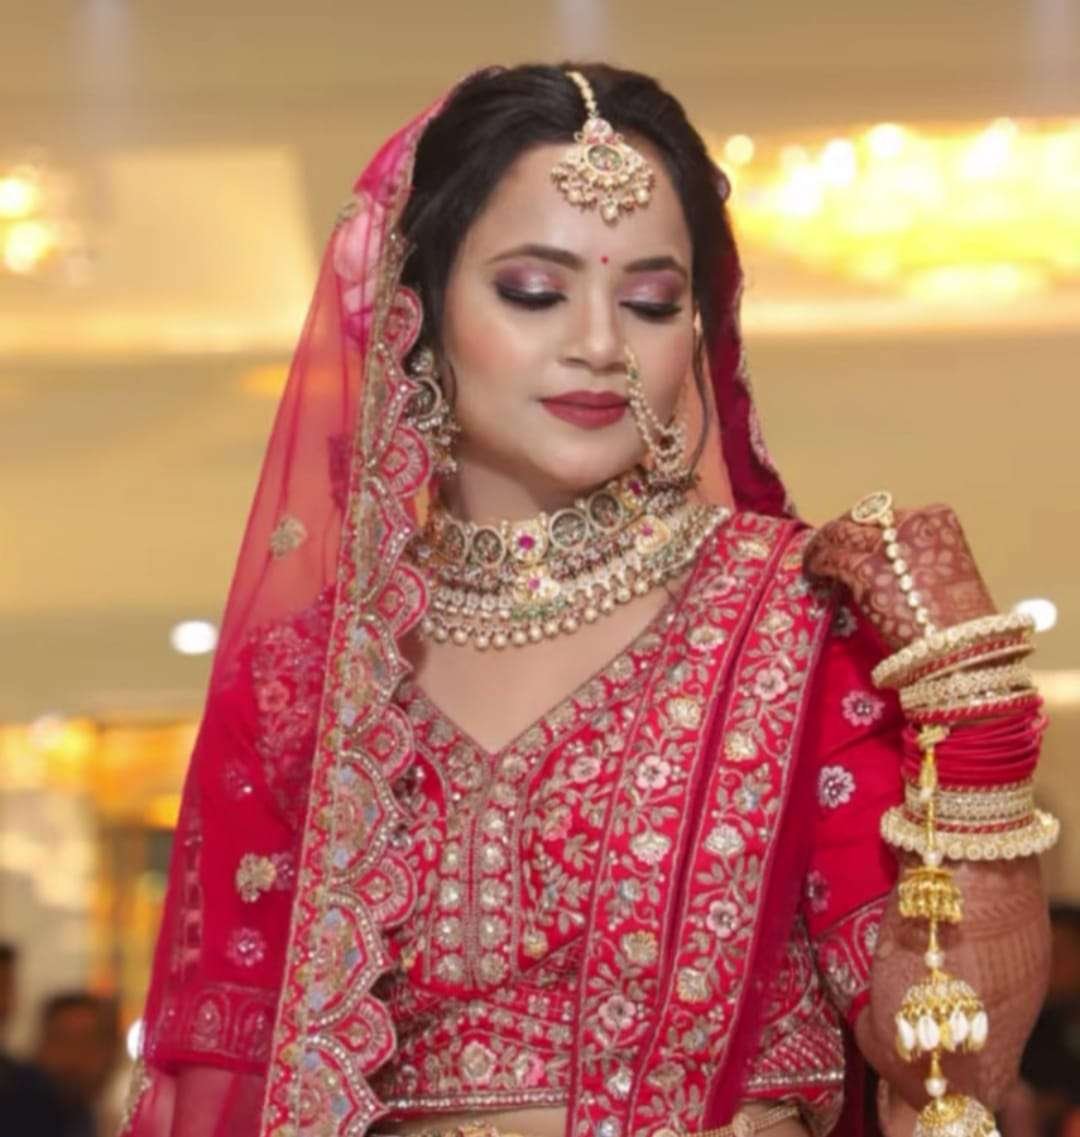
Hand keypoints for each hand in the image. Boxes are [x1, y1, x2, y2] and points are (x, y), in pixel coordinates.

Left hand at [805, 501, 995, 650]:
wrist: (963, 646)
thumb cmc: (962, 621)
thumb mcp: (944, 571)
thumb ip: (914, 558)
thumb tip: (883, 563)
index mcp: (936, 519)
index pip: (888, 514)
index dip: (866, 527)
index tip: (854, 539)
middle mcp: (910, 524)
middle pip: (860, 518)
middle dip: (840, 531)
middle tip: (824, 545)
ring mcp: (887, 546)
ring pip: (839, 534)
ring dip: (822, 546)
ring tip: (813, 558)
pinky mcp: (866, 571)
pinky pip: (831, 559)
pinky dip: (817, 564)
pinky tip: (813, 573)